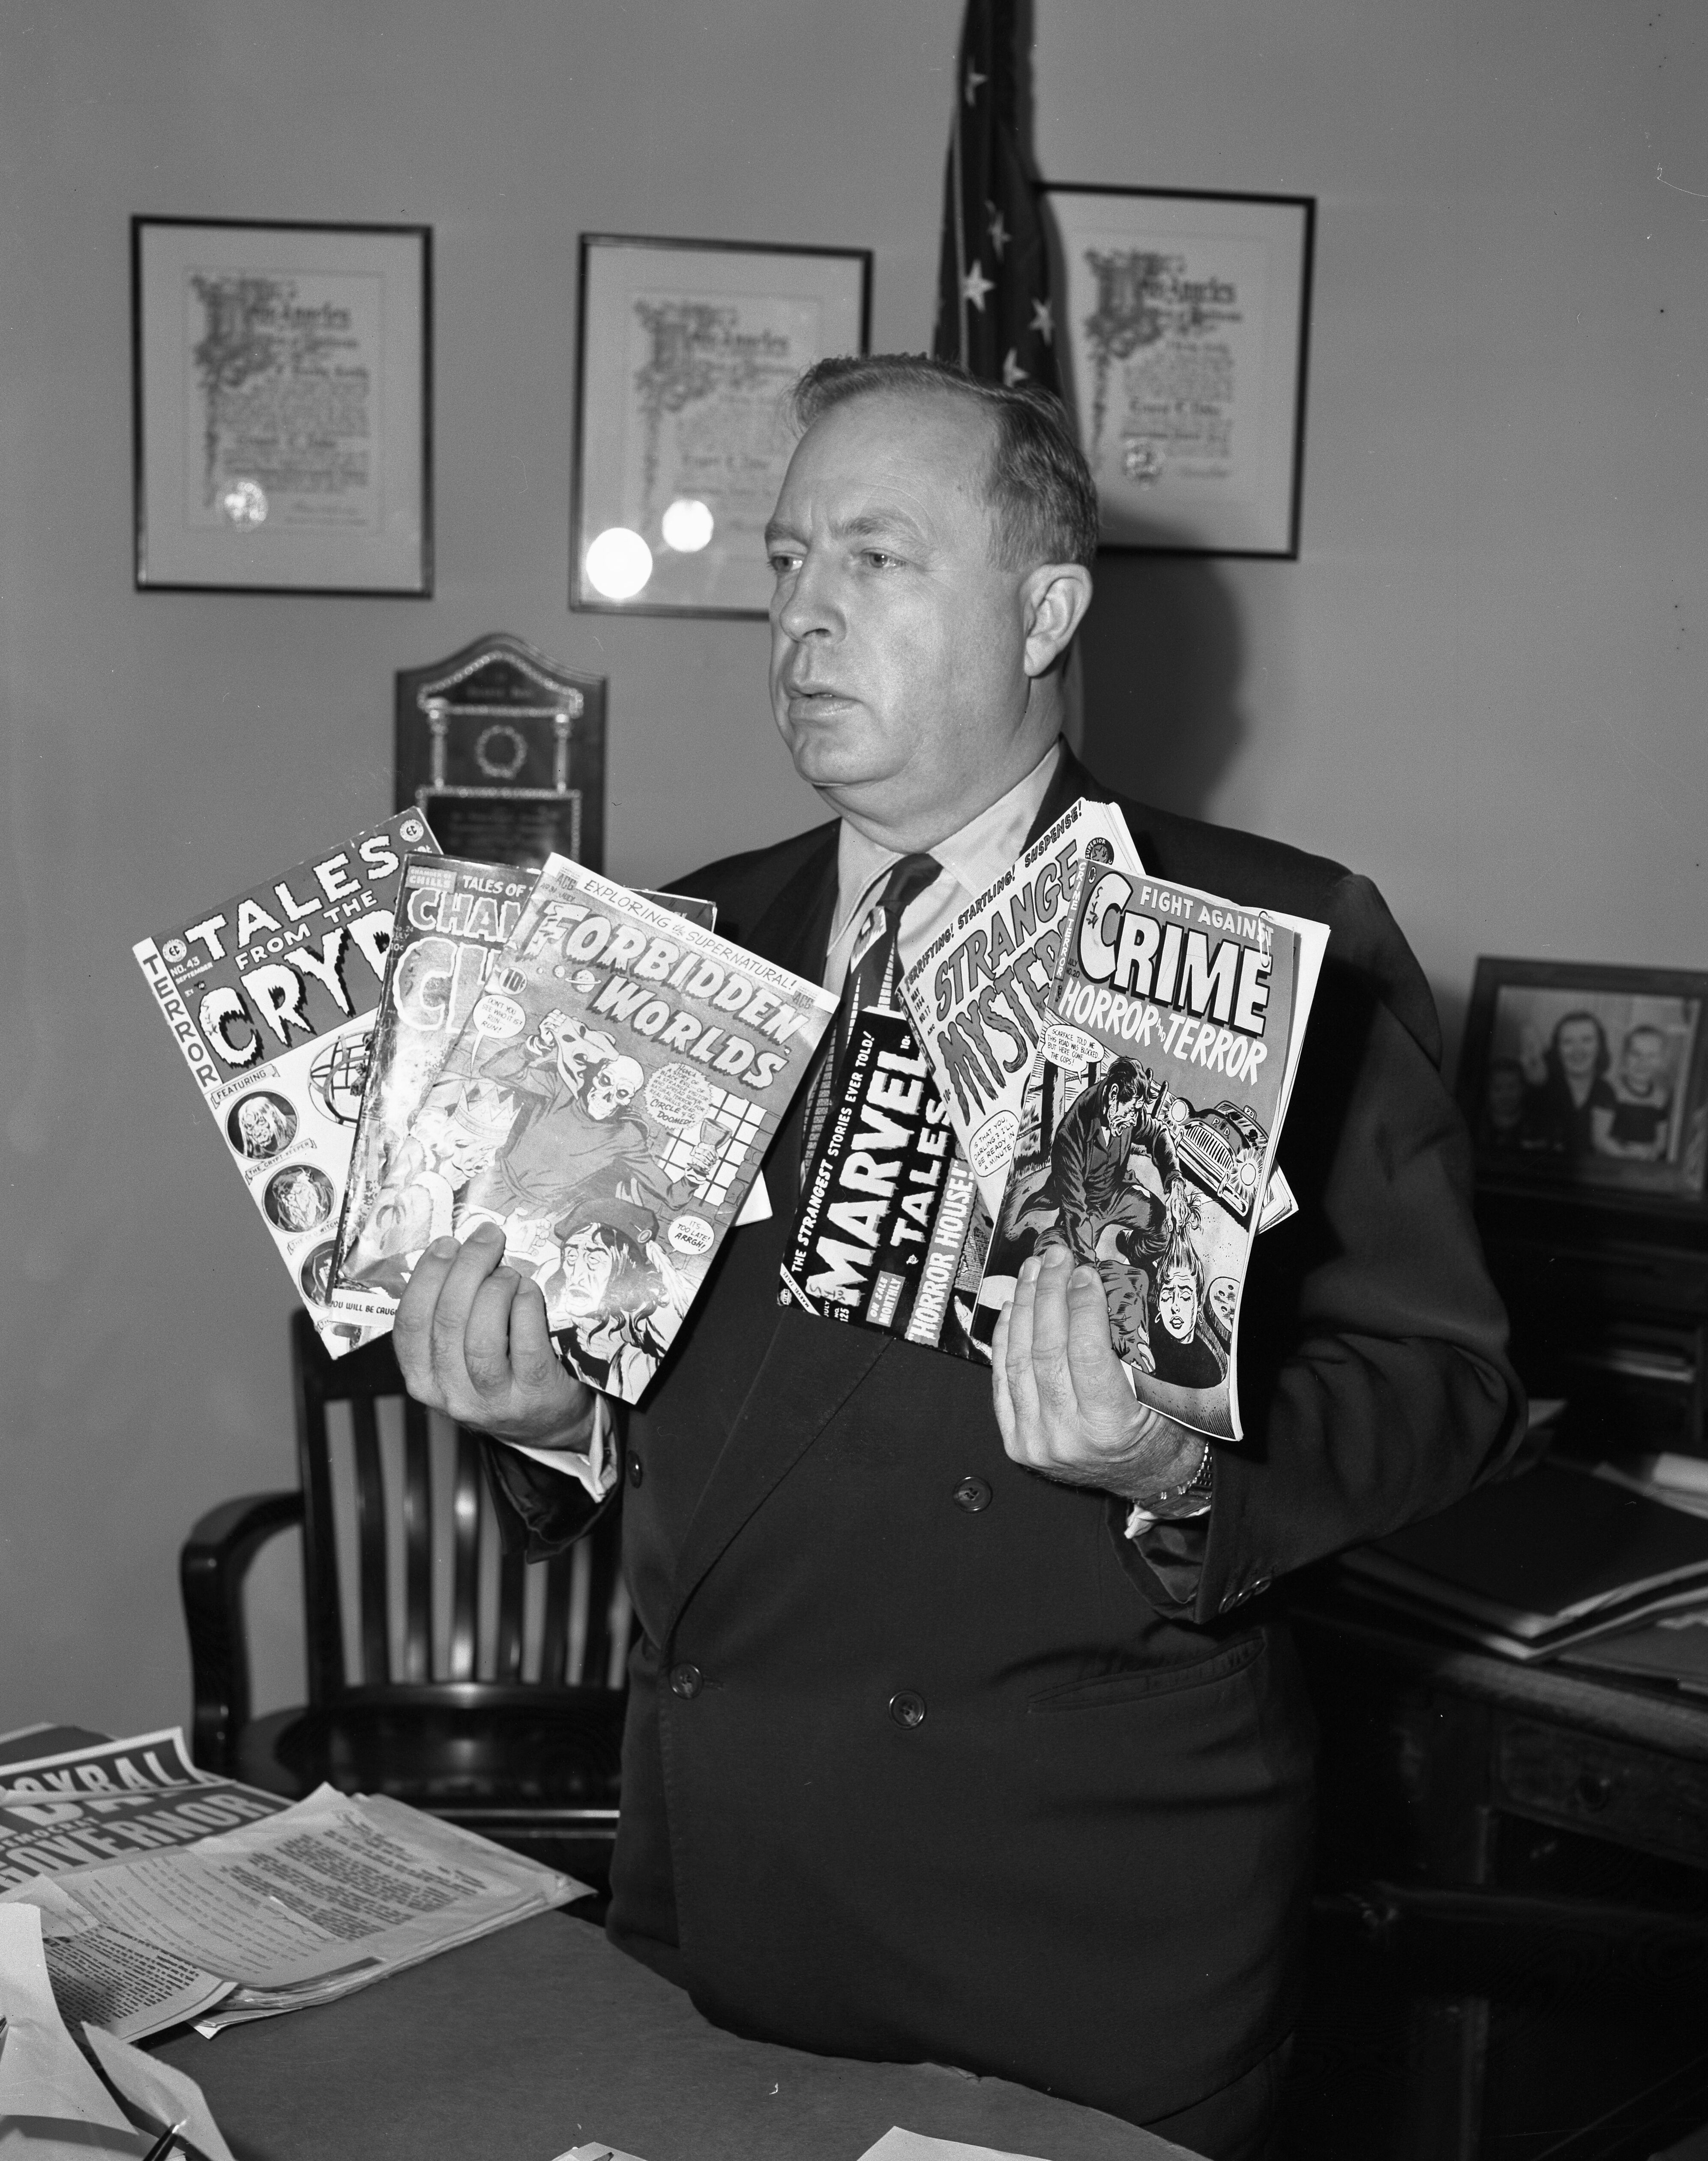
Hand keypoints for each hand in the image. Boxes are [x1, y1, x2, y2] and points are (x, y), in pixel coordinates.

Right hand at [393, 1221, 590, 1444]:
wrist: (548, 1421)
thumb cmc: (501, 1374)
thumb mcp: (459, 1355)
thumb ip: (449, 1315)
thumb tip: (454, 1253)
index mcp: (423, 1379)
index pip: (410, 1323)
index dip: (427, 1276)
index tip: (446, 1243)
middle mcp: (452, 1394)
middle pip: (446, 1321)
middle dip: (467, 1267)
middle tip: (487, 1239)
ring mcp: (493, 1399)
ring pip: (481, 1336)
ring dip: (495, 1290)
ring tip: (508, 1272)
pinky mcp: (534, 1394)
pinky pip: (525, 1344)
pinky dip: (525, 1307)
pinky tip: (528, 1291)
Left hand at [991, 1248, 1203, 1501]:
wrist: (1144, 1478)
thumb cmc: (1159, 1432)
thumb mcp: (1161, 1392)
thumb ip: (1132, 1348)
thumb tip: (1102, 1286)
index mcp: (1110, 1427)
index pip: (1087, 1353)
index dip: (1083, 1306)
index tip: (1084, 1272)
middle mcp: (1067, 1438)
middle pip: (1047, 1350)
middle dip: (1049, 1295)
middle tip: (1055, 1258)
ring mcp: (1035, 1441)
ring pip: (1019, 1360)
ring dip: (1025, 1308)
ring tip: (1033, 1272)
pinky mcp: (1016, 1441)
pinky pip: (1002, 1380)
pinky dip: (1005, 1339)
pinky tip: (1013, 1308)